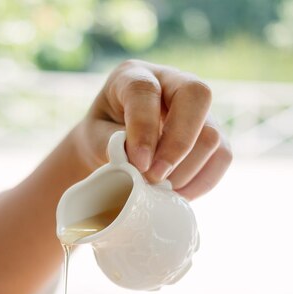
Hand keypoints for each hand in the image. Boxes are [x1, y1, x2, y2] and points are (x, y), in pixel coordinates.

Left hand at [78, 60, 231, 199]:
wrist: (112, 144)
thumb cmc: (101, 137)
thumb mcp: (93, 138)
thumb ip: (110, 144)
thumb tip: (140, 162)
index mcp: (133, 76)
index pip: (145, 91)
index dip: (143, 127)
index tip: (138, 164)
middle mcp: (172, 83)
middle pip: (197, 96)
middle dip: (178, 144)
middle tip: (155, 178)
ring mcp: (197, 108)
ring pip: (211, 135)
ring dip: (186, 171)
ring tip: (159, 191)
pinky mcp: (212, 134)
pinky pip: (222, 157)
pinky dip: (202, 182)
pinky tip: (178, 195)